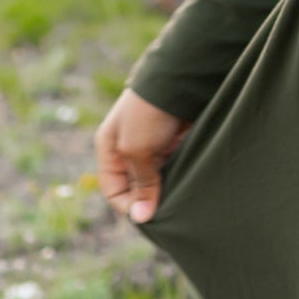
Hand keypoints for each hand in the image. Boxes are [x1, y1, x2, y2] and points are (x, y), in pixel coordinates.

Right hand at [95, 88, 191, 224]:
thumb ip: (140, 184)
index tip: (147, 214)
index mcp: (109, 149)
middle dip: (148, 199)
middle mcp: (128, 149)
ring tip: (179, 200)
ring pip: (156, 179)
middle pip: (135, 186)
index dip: (128, 204)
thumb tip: (141, 217)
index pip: (112, 189)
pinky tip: (188, 185)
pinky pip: (173, 169)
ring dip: (166, 190)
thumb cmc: (149, 113)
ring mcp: (152, 146)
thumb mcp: (137, 151)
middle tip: (166, 211)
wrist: (179, 80)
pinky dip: (179, 178)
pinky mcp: (173, 143)